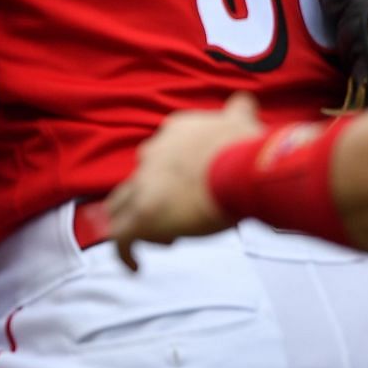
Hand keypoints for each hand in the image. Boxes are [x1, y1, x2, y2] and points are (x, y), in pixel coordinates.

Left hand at [108, 92, 264, 269]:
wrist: (239, 166)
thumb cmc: (245, 146)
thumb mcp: (240, 122)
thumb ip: (238, 113)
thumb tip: (245, 100)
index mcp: (175, 131)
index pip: (162, 152)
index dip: (173, 174)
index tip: (192, 189)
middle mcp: (152, 153)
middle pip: (139, 178)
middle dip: (154, 197)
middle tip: (181, 216)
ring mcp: (143, 184)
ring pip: (121, 205)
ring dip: (137, 222)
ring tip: (163, 237)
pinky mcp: (142, 215)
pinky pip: (122, 238)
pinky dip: (124, 252)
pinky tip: (133, 267)